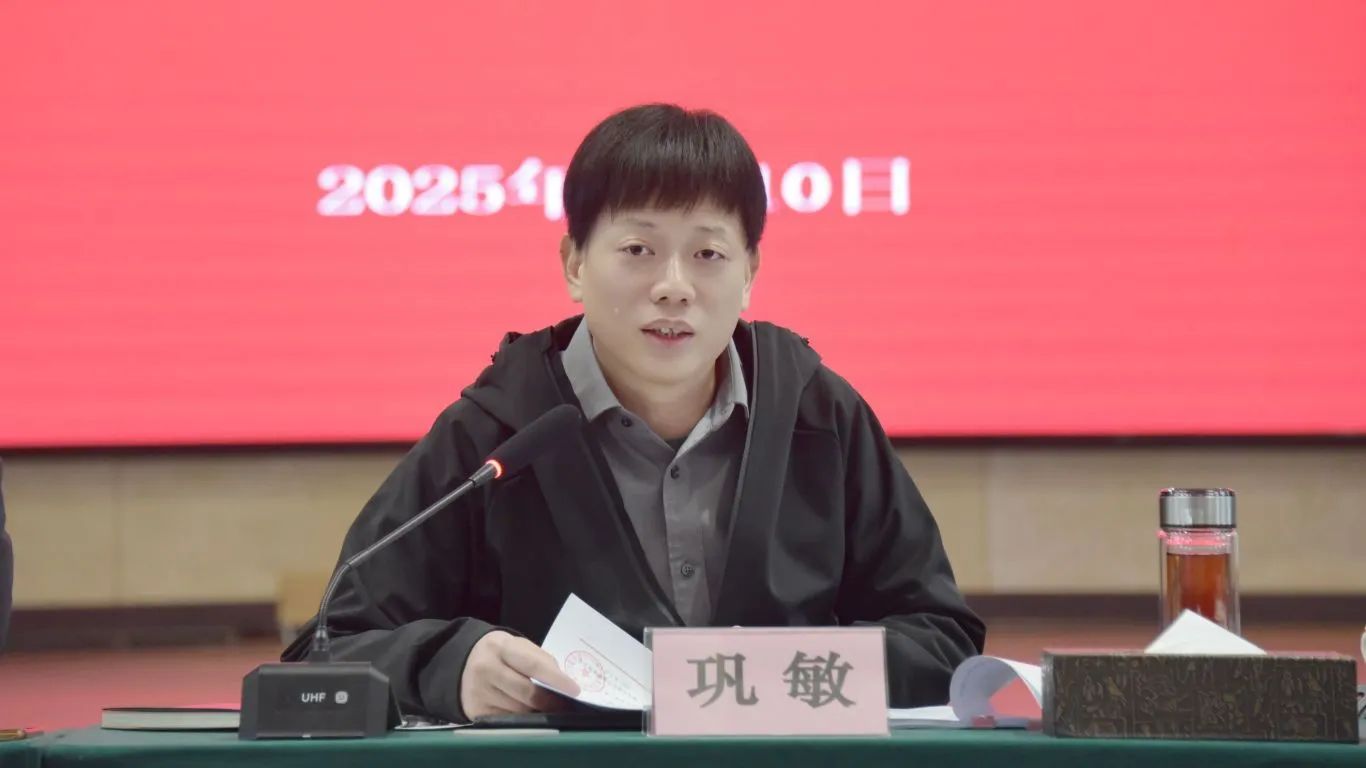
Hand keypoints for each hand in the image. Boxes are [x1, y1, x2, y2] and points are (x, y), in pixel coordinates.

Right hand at [459, 630, 580, 718]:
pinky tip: (527, 713)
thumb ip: (541, 660)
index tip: (575, 690)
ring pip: (519, 710)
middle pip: (527, 692)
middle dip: (550, 701)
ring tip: (546, 707)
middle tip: (565, 704)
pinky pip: (507, 721)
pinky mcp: (475, 710)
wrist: (464, 661)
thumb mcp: (518, 646)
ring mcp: (479, 692)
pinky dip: (522, 719)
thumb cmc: (500, 653)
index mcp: (500, 647)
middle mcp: (486, 669)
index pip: (533, 665)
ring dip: (536, 711)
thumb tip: (563, 682)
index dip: (556, 680)